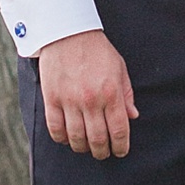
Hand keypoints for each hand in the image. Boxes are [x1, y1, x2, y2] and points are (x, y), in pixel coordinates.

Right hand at [38, 29, 137, 158]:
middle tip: (103, 153)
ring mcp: (69, 100)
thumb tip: (132, 117)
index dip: (121, 146)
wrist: (67, 31)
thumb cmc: (96, 49)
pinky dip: (62, 139)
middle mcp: (91, 100)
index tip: (120, 151)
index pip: (119, 130)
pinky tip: (67, 138)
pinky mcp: (51, 99)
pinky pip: (55, 129)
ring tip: (86, 147)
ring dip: (83, 147)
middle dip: (102, 152)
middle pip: (97, 139)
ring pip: (76, 138)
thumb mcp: (119, 68)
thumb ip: (126, 94)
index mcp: (111, 93)